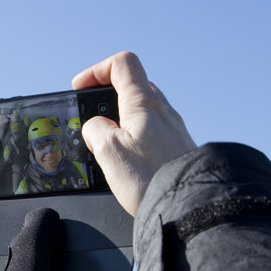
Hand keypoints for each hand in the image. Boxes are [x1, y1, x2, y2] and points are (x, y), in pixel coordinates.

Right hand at [71, 51, 195, 215]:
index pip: (122, 64)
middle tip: (91, 118)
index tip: (81, 87)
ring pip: (142, 111)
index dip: (97, 70)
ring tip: (107, 145)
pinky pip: (152, 132)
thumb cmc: (152, 179)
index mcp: (144, 102)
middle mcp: (163, 111)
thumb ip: (95, 130)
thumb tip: (95, 127)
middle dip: (107, 98)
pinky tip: (128, 160)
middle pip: (132, 86)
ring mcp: (173, 129)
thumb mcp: (109, 151)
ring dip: (120, 120)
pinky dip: (134, 137)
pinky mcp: (177, 149)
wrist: (189, 206)